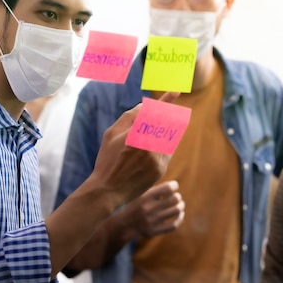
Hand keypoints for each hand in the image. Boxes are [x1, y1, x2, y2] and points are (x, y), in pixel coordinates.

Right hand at [91, 92, 179, 207]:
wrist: (108, 190)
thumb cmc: (107, 160)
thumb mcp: (111, 135)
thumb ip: (129, 117)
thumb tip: (145, 106)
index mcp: (136, 133)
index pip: (155, 112)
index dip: (167, 100)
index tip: (176, 91)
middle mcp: (149, 145)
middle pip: (166, 124)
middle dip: (165, 118)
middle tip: (163, 115)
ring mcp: (157, 158)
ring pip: (169, 138)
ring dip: (165, 132)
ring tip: (152, 135)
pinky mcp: (161, 169)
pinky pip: (168, 151)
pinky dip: (164, 145)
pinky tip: (155, 146)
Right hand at [122, 180, 184, 238]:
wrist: (124, 225)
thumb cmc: (136, 206)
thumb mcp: (141, 194)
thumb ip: (155, 189)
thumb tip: (173, 185)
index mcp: (145, 197)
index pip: (168, 188)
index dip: (174, 185)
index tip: (174, 186)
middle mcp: (149, 208)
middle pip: (175, 199)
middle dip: (178, 196)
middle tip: (176, 197)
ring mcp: (152, 221)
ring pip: (177, 211)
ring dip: (181, 206)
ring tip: (180, 204)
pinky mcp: (155, 231)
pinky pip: (174, 225)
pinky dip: (180, 218)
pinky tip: (180, 214)